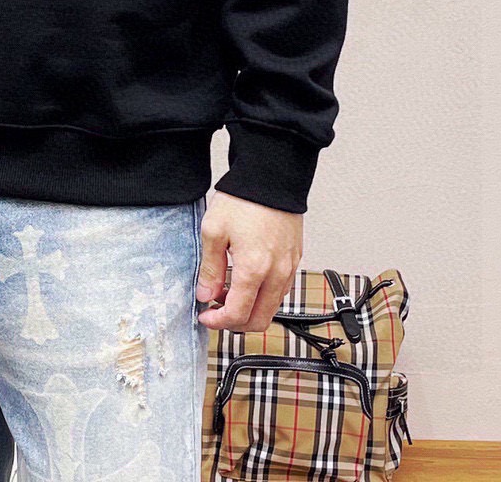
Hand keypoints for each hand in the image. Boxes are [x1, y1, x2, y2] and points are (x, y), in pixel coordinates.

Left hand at [195, 191, 302, 330]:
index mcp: (254, 269)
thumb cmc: (244, 199)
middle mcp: (277, 273)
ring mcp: (289, 267)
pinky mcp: (295, 259)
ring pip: (272, 308)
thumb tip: (206, 295)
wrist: (271, 177)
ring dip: (250, 309)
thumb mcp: (214, 231)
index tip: (206, 317)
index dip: (218, 322)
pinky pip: (281, 290)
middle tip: (216, 310)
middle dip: (235, 323)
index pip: (238, 315)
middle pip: (259, 321)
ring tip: (228, 292)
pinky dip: (263, 296)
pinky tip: (246, 280)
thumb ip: (210, 269)